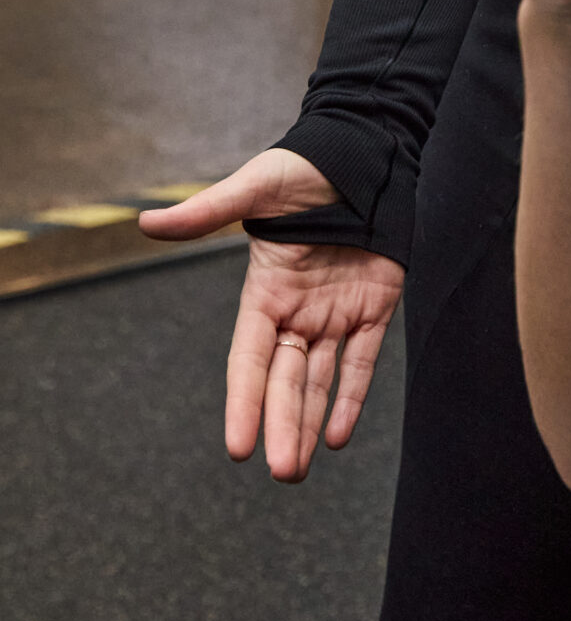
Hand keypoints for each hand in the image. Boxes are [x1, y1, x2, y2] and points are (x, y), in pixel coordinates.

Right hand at [139, 147, 403, 481]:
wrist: (364, 149)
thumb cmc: (305, 165)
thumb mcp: (257, 186)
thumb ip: (208, 211)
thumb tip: (146, 223)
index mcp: (265, 290)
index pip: (249, 359)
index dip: (243, 401)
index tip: (238, 445)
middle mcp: (297, 310)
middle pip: (285, 380)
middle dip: (281, 426)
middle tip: (280, 472)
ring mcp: (335, 310)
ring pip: (319, 379)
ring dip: (309, 423)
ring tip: (297, 468)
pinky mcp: (373, 304)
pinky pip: (361, 359)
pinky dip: (351, 396)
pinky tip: (338, 434)